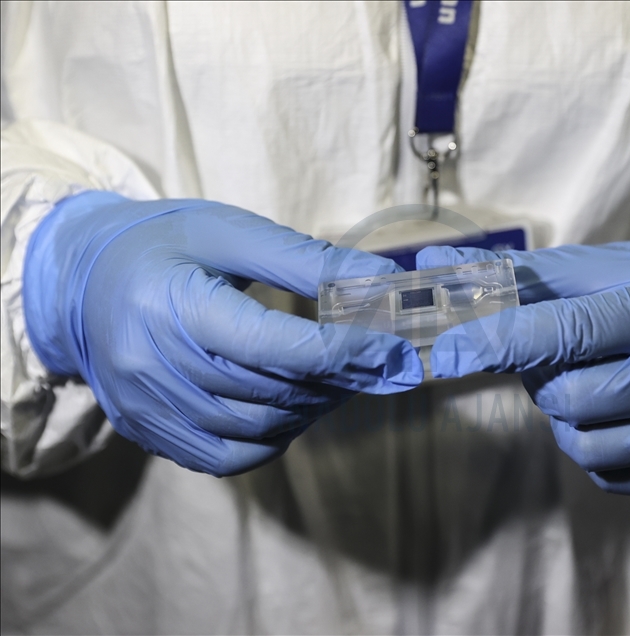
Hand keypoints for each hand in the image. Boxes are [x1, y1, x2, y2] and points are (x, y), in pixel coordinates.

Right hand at [24, 191, 421, 475]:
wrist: (83, 282)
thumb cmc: (164, 245)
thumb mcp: (230, 232)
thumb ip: (306, 260)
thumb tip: (380, 278)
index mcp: (170, 304)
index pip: (274, 345)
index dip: (343, 351)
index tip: (389, 348)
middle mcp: (150, 365)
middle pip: (271, 390)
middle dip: (336, 378)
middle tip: (371, 360)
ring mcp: (145, 407)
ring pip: (255, 427)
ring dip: (311, 408)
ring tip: (337, 380)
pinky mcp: (147, 431)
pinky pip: (226, 458)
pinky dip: (274, 438)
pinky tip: (292, 408)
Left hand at [417, 241, 629, 494]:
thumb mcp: (593, 270)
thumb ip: (513, 274)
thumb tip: (434, 262)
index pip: (564, 332)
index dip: (497, 343)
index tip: (448, 352)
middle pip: (566, 398)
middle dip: (544, 378)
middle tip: (564, 354)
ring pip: (582, 445)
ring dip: (564, 416)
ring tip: (591, 381)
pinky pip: (606, 475)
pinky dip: (592, 444)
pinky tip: (616, 411)